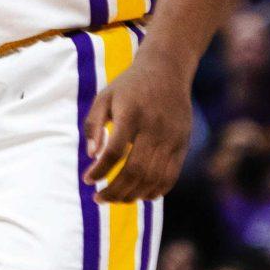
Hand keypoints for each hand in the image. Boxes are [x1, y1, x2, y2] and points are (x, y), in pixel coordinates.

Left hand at [83, 44, 192, 203]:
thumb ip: (93, 125)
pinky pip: (170, 176)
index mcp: (131, 113)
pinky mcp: (182, 144)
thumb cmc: (129, 87)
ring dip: (133, 195)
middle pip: (136, 170)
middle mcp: (154, 127)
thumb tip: (91, 155)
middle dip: (115, 190)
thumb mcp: (104, 97)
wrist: (167, 70)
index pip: (116, 151)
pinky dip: (154, 191)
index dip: (100, 170)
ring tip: (116, 199)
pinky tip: (139, 195)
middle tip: (99, 198)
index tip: (87, 179)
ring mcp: (171, 137)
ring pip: (153, 178)